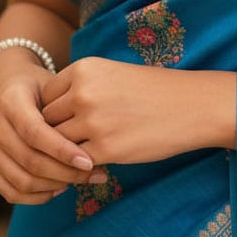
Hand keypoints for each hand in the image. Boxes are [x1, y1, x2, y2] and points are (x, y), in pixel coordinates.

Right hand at [0, 67, 108, 204]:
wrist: (7, 89)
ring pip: (22, 181)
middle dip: (65, 172)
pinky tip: (60, 187)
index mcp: (9, 101)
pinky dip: (38, 196)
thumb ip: (66, 110)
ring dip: (55, 185)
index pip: (35, 133)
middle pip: (30, 161)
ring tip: (80, 180)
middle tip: (93, 174)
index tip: (89, 161)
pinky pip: (11, 192)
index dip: (62, 150)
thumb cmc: (40, 88)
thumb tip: (96, 141)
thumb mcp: (53, 87)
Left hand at [41, 58, 236, 165]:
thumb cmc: (152, 90)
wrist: (191, 105)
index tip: (63, 122)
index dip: (52, 112)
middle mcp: (83, 92)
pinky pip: (76, 163)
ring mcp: (93, 121)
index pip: (46, 95)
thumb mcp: (111, 74)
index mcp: (84, 68)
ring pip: (58, 144)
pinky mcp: (105, 148)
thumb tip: (50, 114)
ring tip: (75, 158)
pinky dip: (80, 167)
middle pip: (46, 121)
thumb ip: (80, 88)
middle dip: (54, 134)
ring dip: (64, 154)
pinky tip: (93, 167)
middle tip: (65, 144)